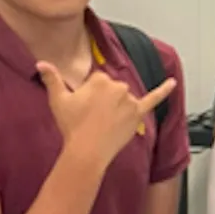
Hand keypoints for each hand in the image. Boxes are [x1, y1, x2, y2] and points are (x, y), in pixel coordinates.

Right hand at [35, 62, 176, 166]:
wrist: (88, 150)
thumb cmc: (72, 126)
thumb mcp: (58, 100)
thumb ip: (51, 78)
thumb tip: (41, 63)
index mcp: (100, 79)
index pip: (96, 80)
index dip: (89, 94)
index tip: (83, 106)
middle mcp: (118, 86)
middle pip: (111, 88)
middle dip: (102, 100)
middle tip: (91, 117)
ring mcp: (129, 100)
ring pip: (124, 98)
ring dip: (117, 107)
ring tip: (103, 123)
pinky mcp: (138, 113)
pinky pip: (154, 99)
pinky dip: (164, 90)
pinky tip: (173, 83)